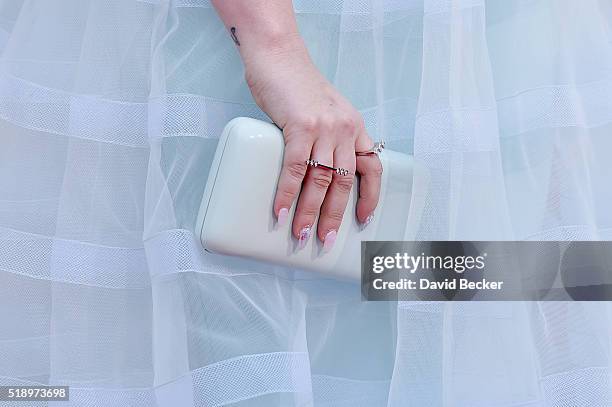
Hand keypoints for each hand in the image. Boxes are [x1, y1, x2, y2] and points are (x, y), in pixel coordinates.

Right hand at [243, 36, 381, 250]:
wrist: (279, 54)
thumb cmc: (298, 83)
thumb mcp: (325, 110)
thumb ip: (328, 137)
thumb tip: (317, 168)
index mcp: (354, 127)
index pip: (373, 168)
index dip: (371, 197)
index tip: (364, 219)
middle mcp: (345, 130)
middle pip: (345, 182)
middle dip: (336, 216)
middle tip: (327, 240)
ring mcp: (324, 129)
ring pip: (321, 181)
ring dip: (310, 212)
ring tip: (302, 233)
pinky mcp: (300, 126)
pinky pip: (295, 168)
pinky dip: (286, 193)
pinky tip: (280, 211)